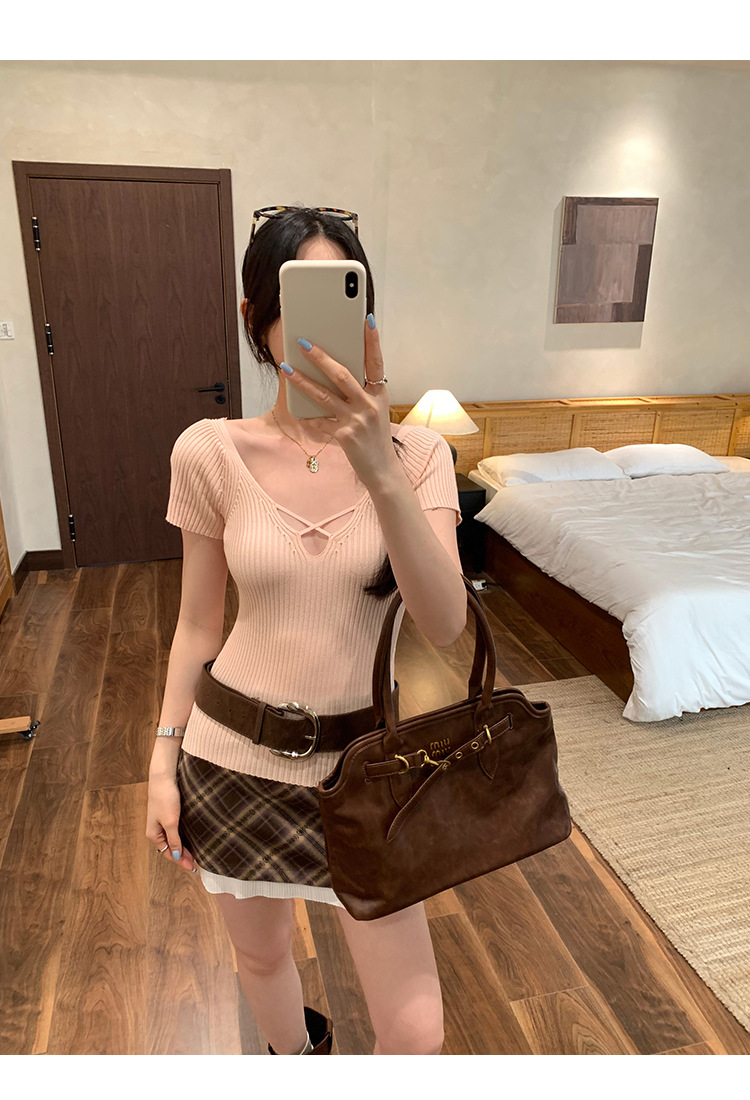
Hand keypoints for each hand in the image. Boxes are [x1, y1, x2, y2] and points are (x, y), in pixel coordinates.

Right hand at [146, 773, 197, 873]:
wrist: (163, 777)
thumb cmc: (165, 798)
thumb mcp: (170, 821)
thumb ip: (173, 839)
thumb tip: (176, 855)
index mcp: (154, 835)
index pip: (168, 853)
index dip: (181, 861)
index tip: (193, 867)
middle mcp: (156, 830)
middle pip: (170, 848)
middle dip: (182, 856)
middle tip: (197, 863)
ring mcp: (161, 822)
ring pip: (173, 840)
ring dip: (183, 847)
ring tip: (195, 854)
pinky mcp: (167, 814)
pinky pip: (175, 831)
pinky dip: (183, 838)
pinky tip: (190, 839)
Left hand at [282, 316, 398, 488]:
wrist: (383, 471)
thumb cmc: (375, 438)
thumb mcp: (374, 411)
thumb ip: (360, 393)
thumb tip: (333, 372)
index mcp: (379, 394)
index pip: (376, 361)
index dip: (372, 340)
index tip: (366, 319)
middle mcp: (370, 404)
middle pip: (342, 375)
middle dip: (320, 357)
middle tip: (302, 342)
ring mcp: (357, 420)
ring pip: (325, 395)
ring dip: (302, 380)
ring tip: (286, 368)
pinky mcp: (345, 436)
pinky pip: (320, 420)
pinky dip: (308, 415)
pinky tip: (295, 409)